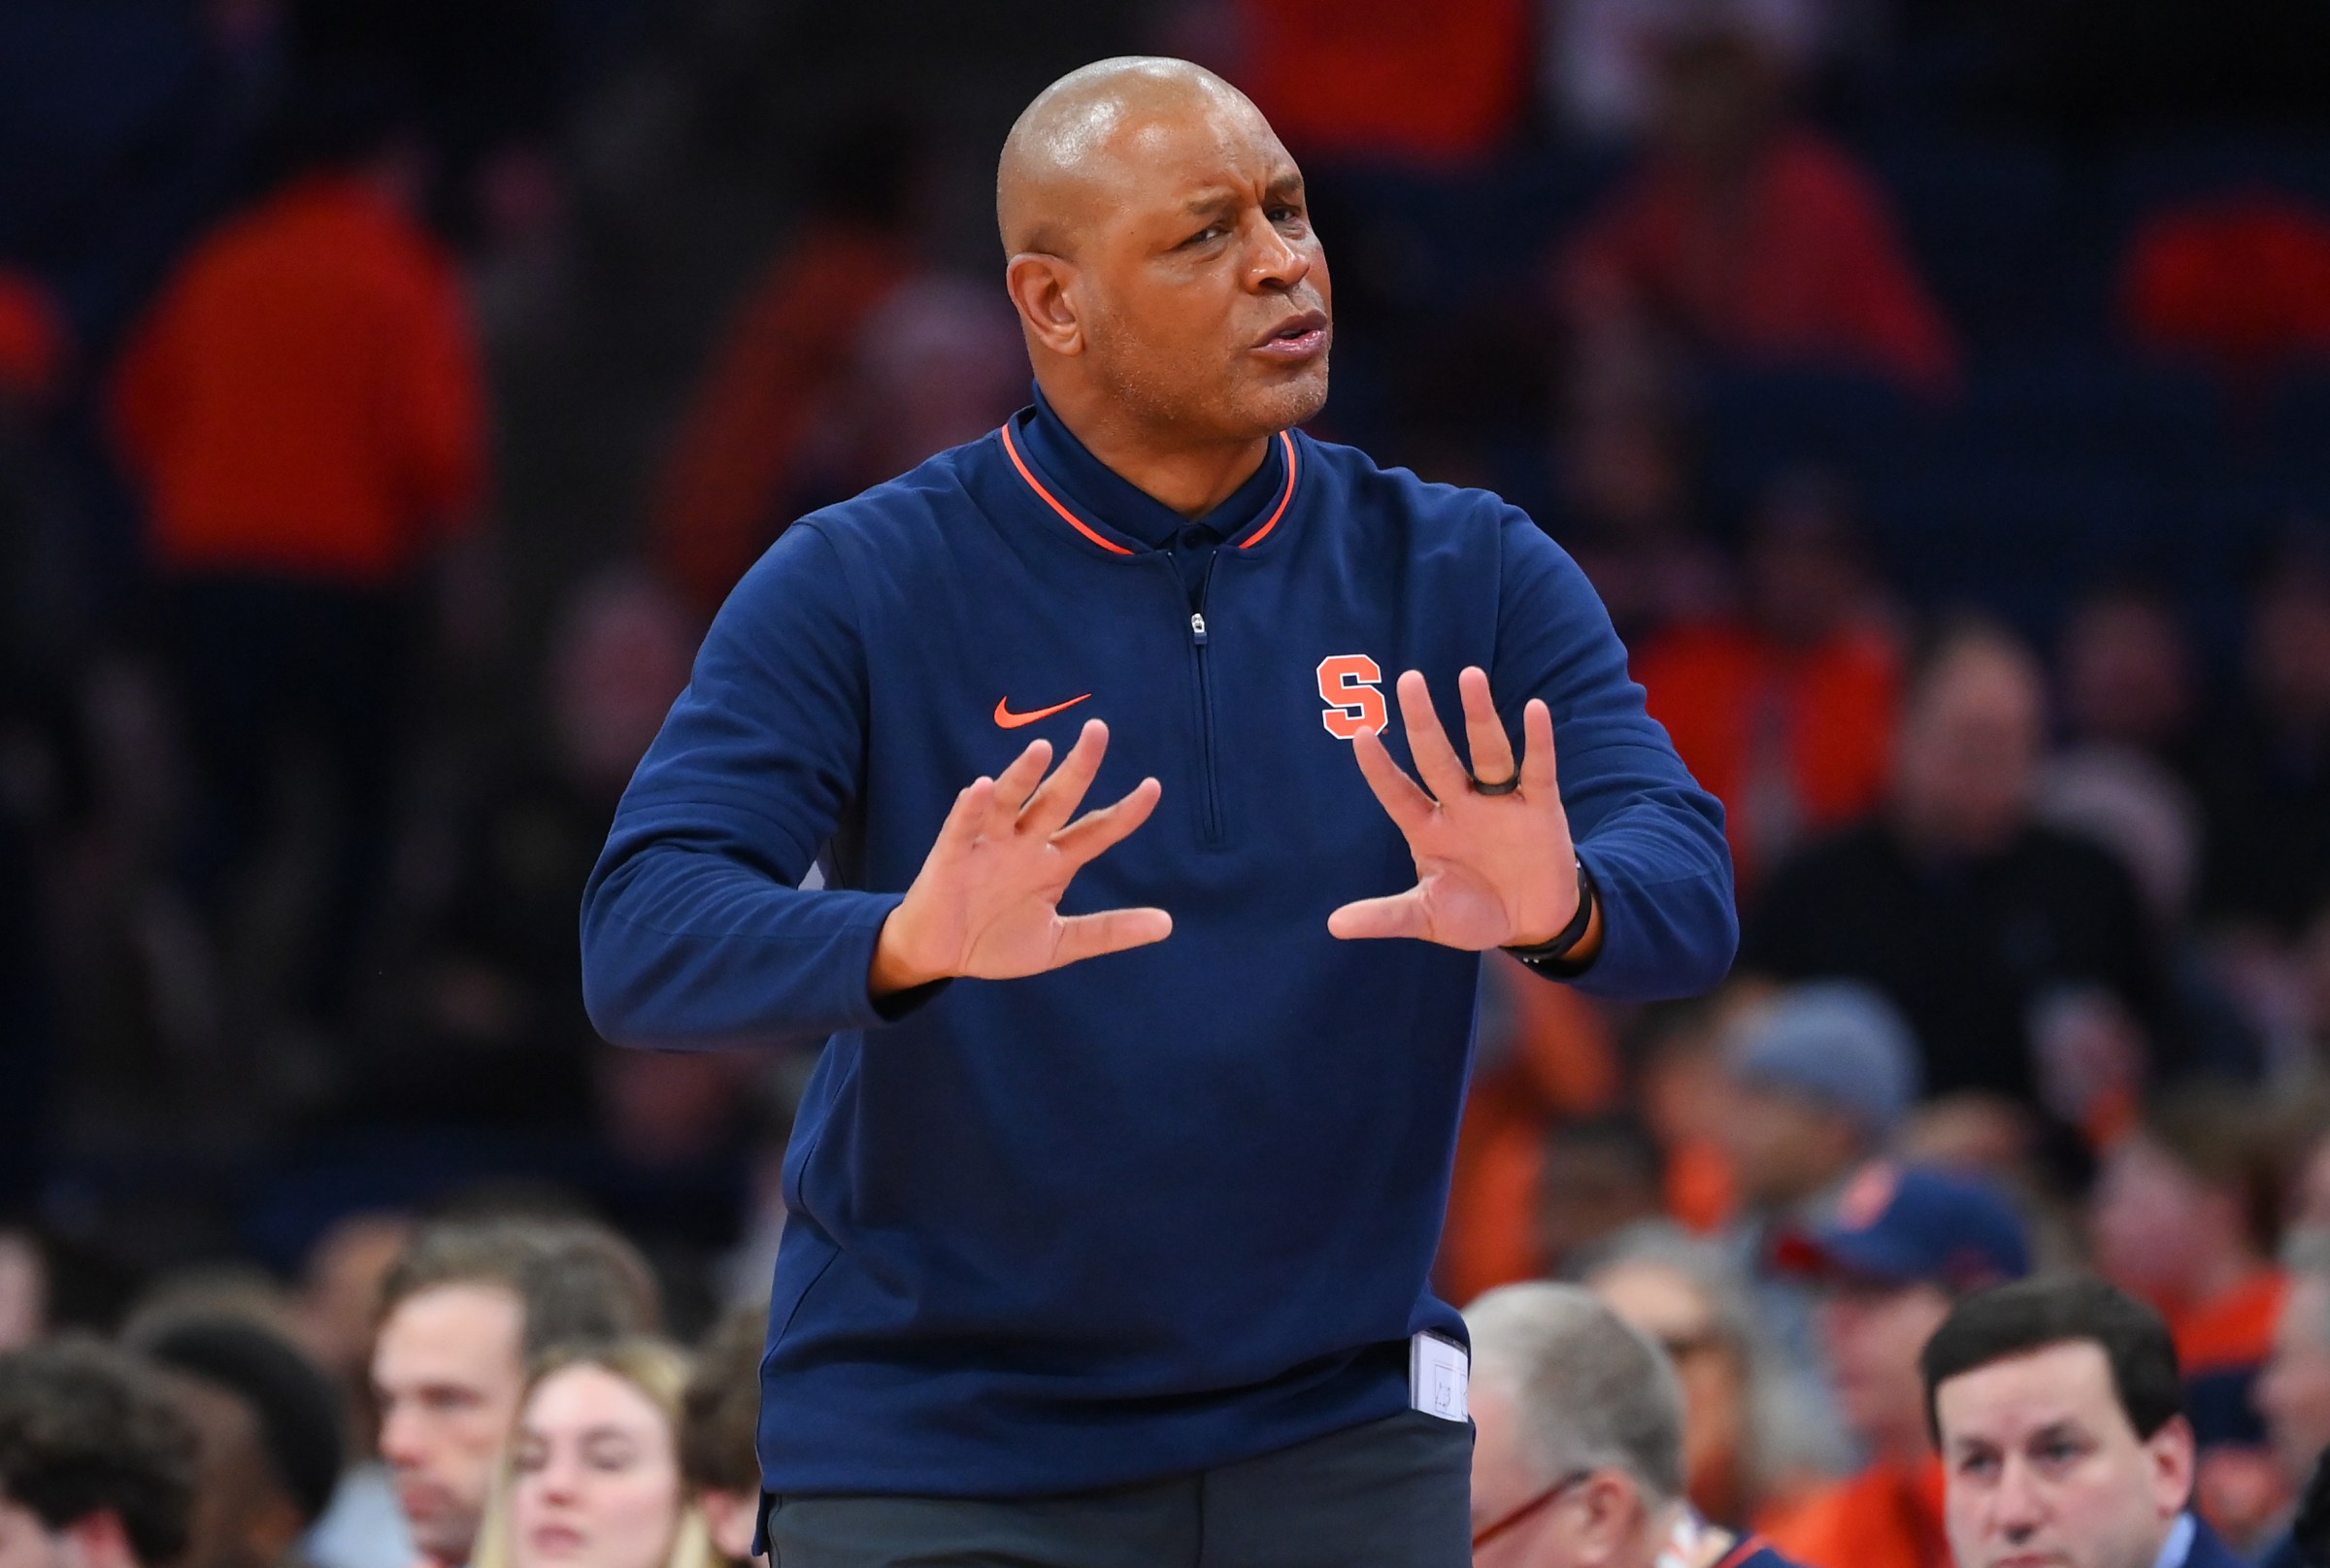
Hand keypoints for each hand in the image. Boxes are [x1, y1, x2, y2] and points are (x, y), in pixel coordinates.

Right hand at [870, 719, 1170, 993]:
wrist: (939, 957)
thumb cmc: (996, 941)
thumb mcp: (1060, 942)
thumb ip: (1108, 931)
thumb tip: (1167, 924)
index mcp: (1053, 863)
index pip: (1096, 831)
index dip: (1124, 812)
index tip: (1153, 787)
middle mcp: (1024, 845)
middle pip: (1056, 799)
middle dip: (1078, 767)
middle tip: (1098, 730)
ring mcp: (987, 847)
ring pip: (1008, 802)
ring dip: (1023, 775)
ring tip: (1042, 749)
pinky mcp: (950, 857)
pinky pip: (962, 828)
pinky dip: (971, 809)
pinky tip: (982, 787)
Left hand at [1329, 667, 1587, 951]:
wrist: (1533, 923)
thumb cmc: (1474, 914)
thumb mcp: (1429, 917)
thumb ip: (1387, 916)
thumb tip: (1334, 926)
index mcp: (1428, 830)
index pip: (1398, 792)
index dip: (1380, 768)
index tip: (1360, 735)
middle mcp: (1461, 806)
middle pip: (1438, 758)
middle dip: (1424, 722)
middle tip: (1409, 680)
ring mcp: (1501, 803)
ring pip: (1488, 752)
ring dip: (1480, 716)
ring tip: (1470, 676)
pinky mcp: (1541, 807)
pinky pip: (1538, 769)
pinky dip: (1538, 741)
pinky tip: (1535, 710)